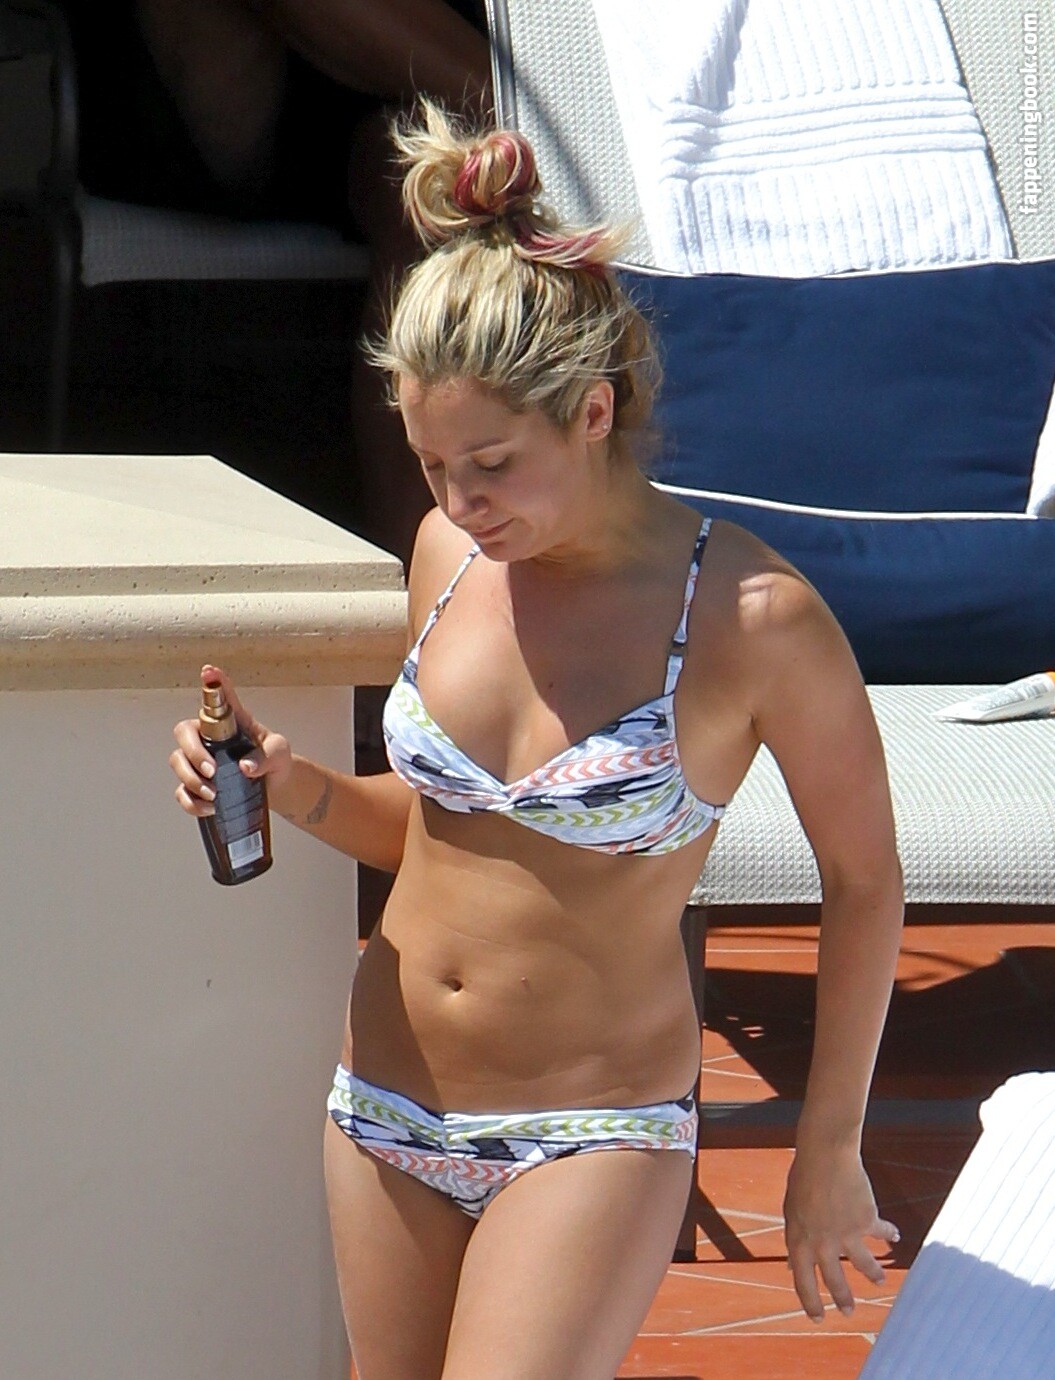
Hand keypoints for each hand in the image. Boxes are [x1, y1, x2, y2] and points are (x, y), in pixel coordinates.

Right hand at [169, 664, 292, 816]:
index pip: (220, 698)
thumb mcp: (279, 753)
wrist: (278, 788)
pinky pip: (182, 792)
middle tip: (211, 771)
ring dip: (191, 779)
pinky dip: (191, 801)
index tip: (209, 671)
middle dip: (193, 753)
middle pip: (184, 734)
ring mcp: (201, 761)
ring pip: (177, 762)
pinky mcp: (199, 785)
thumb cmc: (277, 762)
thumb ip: (267, 756)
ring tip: (213, 795)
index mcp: (232, 722)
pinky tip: (209, 806)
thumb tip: (245, 767)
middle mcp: (211, 738)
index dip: (213, 683)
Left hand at [783, 1145, 899, 1321]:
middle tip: (849, 1312)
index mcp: (799, 1239)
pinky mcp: (866, 1221)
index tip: (818, 1317)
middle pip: (835, 1280)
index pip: (802, 1281)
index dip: (810, 1301)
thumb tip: (794, 1267)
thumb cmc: (805, 1177)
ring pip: (863, 1265)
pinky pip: (881, 1232)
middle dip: (843, 1299)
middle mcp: (822, 1242)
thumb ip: (797, 1238)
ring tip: (879, 1282)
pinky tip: (895, 1235)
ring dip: (872, 1274)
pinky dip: (888, 1233)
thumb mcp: (792, 1211)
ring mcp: (846, 1234)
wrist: (826, 1153)